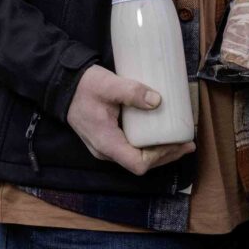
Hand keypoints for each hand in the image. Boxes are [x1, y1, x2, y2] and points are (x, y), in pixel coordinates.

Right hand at [67, 64, 195, 175]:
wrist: (61, 84)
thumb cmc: (83, 86)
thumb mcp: (107, 85)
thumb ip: (131, 91)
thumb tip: (157, 100)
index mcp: (106, 143)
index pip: (138, 163)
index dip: (161, 156)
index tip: (177, 142)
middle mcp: (105, 151)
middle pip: (141, 163)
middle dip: (166, 155)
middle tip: (187, 143)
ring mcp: (105, 147)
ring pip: (136, 158)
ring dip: (159, 151)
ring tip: (178, 140)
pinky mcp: (107, 139)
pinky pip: (131, 149)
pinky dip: (148, 145)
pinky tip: (159, 134)